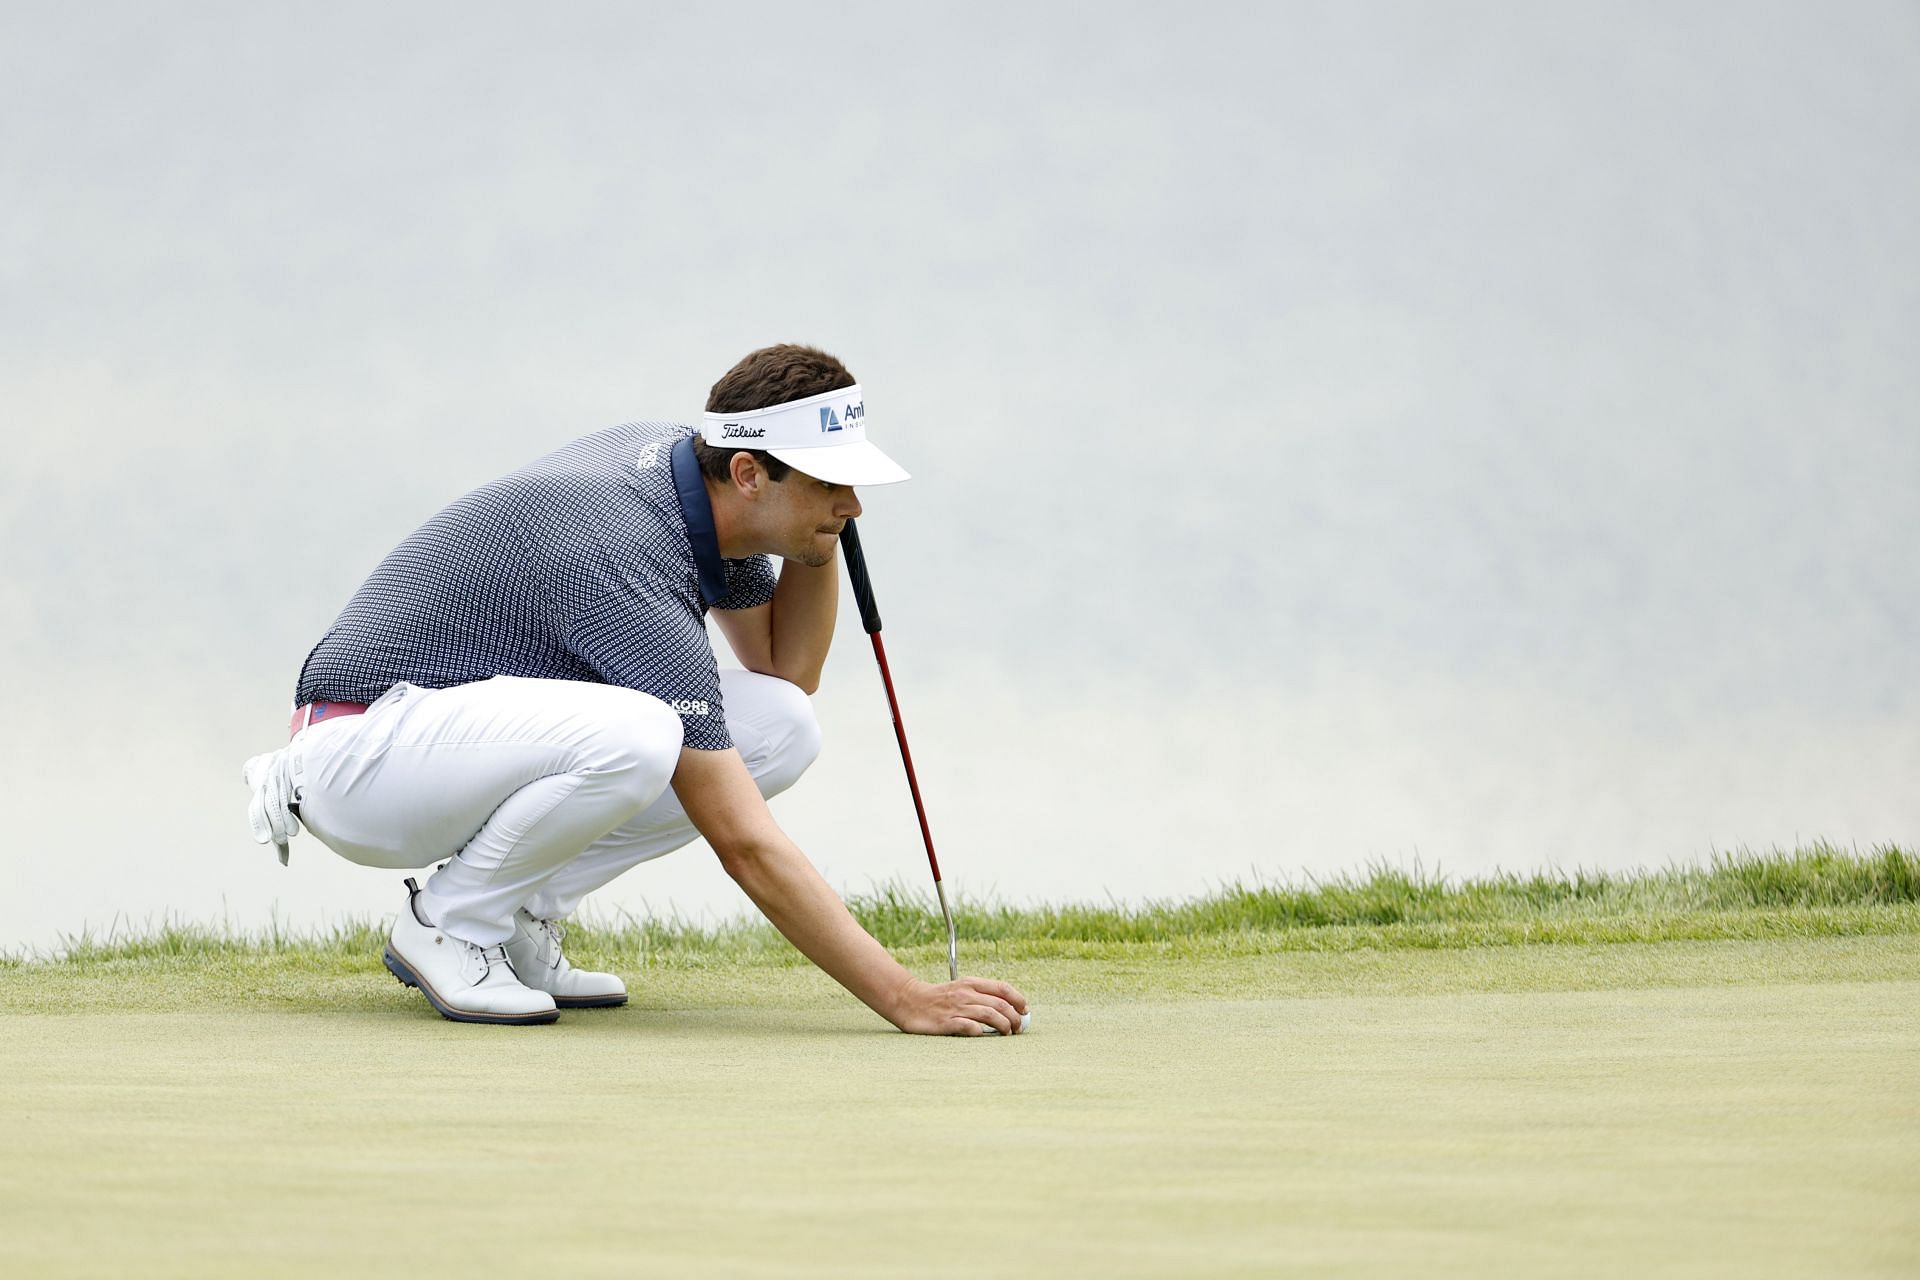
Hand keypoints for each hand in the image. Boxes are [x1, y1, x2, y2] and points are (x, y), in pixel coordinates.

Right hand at [891, 976, 1029, 1036]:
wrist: (909, 1000)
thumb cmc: (939, 998)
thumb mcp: (961, 988)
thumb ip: (981, 995)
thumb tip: (1007, 1007)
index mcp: (971, 983)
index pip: (1002, 988)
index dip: (1018, 999)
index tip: (1026, 1011)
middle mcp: (966, 994)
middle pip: (1000, 1004)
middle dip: (1015, 1018)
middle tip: (1019, 1028)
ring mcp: (956, 1008)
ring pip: (989, 1015)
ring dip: (1004, 1026)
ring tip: (1008, 1034)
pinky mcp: (946, 1022)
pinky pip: (969, 1027)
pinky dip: (981, 1032)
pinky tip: (984, 1035)